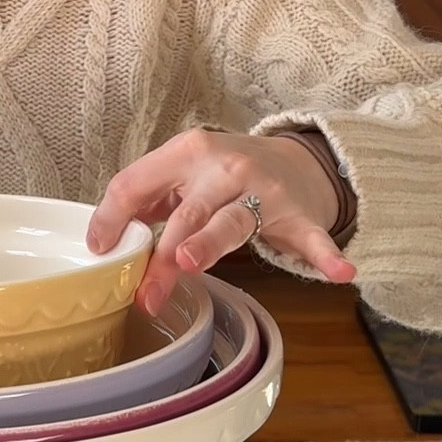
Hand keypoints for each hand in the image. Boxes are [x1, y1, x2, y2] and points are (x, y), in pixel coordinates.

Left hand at [87, 128, 356, 315]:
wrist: (293, 161)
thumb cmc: (224, 173)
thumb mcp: (181, 172)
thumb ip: (145, 198)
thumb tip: (101, 236)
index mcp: (187, 152)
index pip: (137, 183)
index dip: (113, 218)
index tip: (100, 252)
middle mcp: (224, 168)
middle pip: (186, 213)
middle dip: (162, 253)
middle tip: (146, 288)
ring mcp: (263, 192)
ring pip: (231, 222)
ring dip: (210, 243)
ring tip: (189, 261)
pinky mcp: (299, 216)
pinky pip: (312, 239)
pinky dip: (325, 255)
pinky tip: (341, 272)